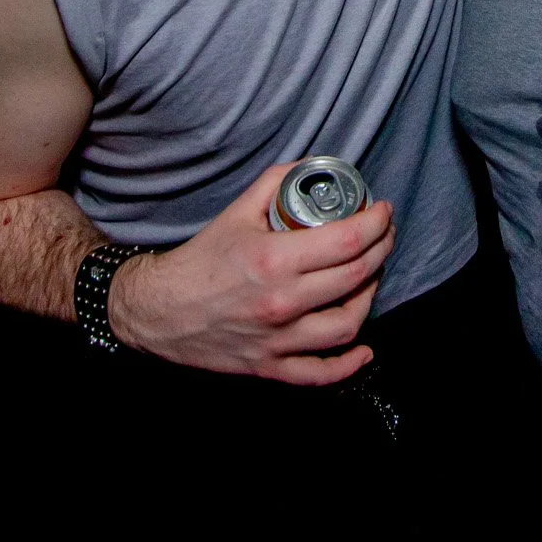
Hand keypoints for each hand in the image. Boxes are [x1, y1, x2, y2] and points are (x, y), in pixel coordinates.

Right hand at [109, 161, 394, 385]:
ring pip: (347, 324)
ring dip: (369, 297)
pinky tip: (363, 350)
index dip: (376, 223)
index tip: (382, 211)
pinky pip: (319, 374)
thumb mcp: (236, 211)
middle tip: (384, 235)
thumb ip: (276, 183)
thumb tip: (312, 168)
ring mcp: (277, 338)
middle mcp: (281, 301)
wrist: (158, 310)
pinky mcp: (269, 366)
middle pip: (355, 277)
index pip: (347, 240)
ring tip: (370, 277)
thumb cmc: (199, 260)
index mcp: (273, 259)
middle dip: (381, 250)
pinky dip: (348, 365)